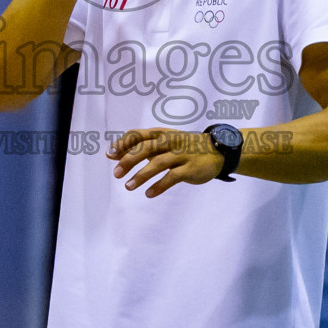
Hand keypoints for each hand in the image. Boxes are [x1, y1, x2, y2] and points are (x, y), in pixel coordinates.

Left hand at [110, 128, 226, 197]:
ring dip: (141, 175)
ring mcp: (182, 154)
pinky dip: (159, 186)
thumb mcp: (164, 143)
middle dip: (129, 160)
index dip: (123, 143)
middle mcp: (171, 141)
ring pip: (158, 163)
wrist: (217, 152)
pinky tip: (148, 193)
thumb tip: (112, 155)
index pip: (138, 134)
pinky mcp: (191, 168)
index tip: (110, 155)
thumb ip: (140, 147)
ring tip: (128, 186)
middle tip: (116, 173)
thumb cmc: (183, 148)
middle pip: (146, 148)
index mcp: (162, 133)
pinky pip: (172, 177)